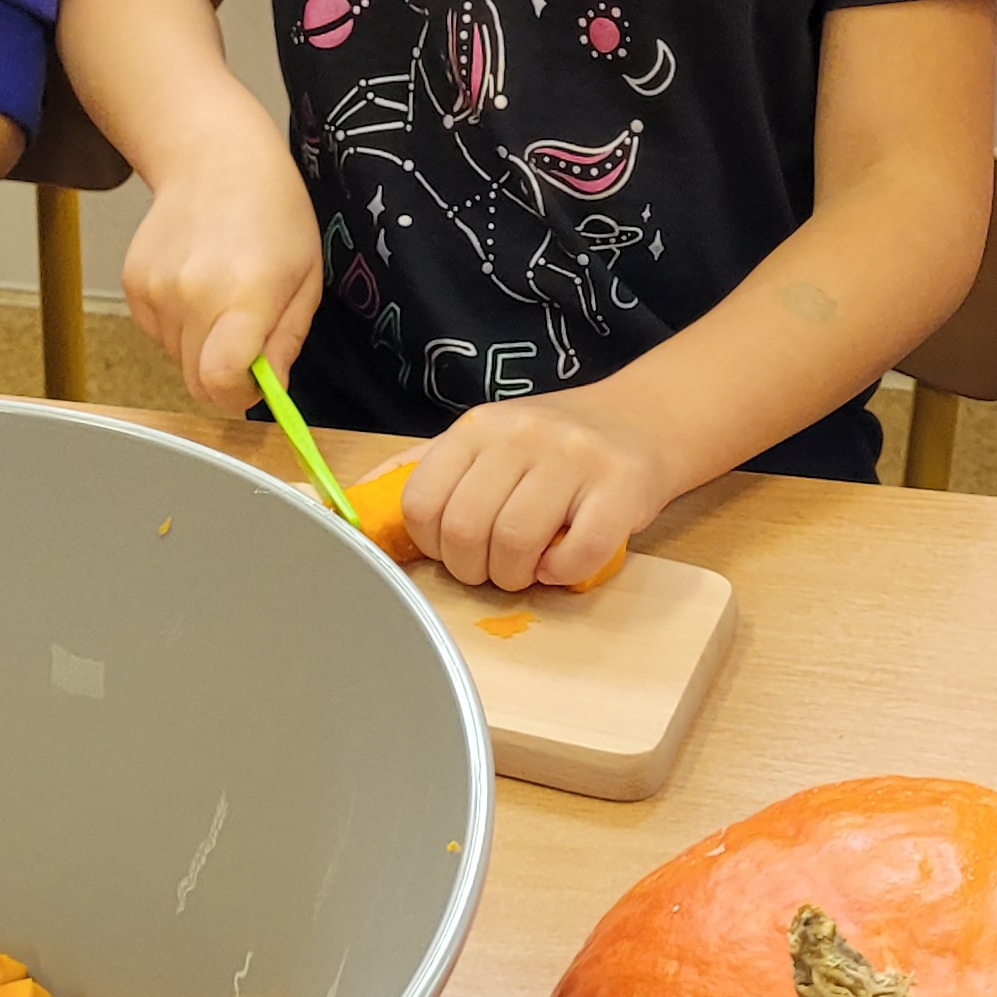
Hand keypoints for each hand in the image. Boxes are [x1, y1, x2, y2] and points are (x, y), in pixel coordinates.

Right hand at [117, 138, 323, 413]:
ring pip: (176, 359)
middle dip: (224, 374)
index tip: (254, 382)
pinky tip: (197, 283)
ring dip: (201, 345)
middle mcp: (193, 295)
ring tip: (222, 294)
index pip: (220, 382)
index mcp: (245, 295)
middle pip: (197, 381)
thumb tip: (271, 389)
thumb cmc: (273, 213)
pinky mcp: (133, 284)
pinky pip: (157, 333)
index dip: (239, 396)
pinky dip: (178, 324)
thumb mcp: (306, 278)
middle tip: (246, 335)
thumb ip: (286, 341)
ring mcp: (157, 289)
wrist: (216, 160)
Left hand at [399, 387, 678, 593]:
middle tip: (495, 567)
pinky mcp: (621, 487)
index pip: (421, 501)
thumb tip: (352, 506)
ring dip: (517, 575)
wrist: (643, 420)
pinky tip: (563, 561)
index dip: (432, 544)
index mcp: (476, 426)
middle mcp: (521, 434)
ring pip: (515, 543)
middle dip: (474, 569)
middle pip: (466, 528)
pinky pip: (576, 554)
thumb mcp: (485, 441)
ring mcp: (573, 458)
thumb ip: (428, 468)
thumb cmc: (553, 444)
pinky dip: (562, 573)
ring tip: (529, 567)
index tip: (455, 549)